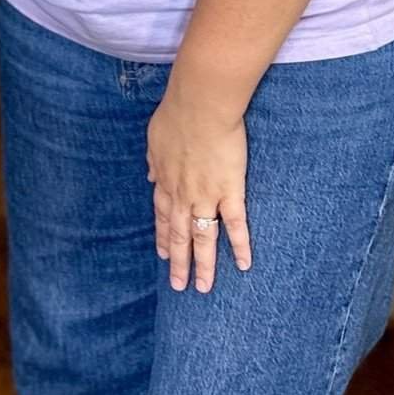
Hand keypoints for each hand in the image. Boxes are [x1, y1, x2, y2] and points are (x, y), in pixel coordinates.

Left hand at [147, 89, 252, 293]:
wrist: (199, 106)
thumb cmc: (176, 115)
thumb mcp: (155, 138)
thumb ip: (154, 160)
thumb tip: (150, 175)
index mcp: (165, 179)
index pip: (161, 215)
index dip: (162, 236)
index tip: (163, 254)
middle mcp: (182, 194)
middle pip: (179, 234)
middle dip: (179, 261)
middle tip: (179, 285)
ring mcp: (206, 195)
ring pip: (203, 238)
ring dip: (203, 265)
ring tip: (203, 288)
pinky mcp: (230, 191)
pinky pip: (236, 225)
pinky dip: (239, 247)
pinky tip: (243, 265)